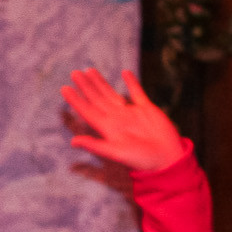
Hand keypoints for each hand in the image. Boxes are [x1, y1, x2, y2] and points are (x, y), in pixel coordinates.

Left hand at [60, 69, 185, 173]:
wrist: (166, 158)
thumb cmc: (141, 160)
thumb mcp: (116, 153)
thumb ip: (95, 145)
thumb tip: (72, 142)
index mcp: (108, 128)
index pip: (87, 111)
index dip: (76, 100)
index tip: (64, 88)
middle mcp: (116, 119)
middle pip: (97, 99)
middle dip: (86, 86)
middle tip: (74, 73)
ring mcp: (131, 113)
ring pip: (112, 94)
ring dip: (101, 83)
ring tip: (90, 71)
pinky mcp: (147, 109)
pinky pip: (137, 92)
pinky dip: (131, 83)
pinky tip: (125, 73)